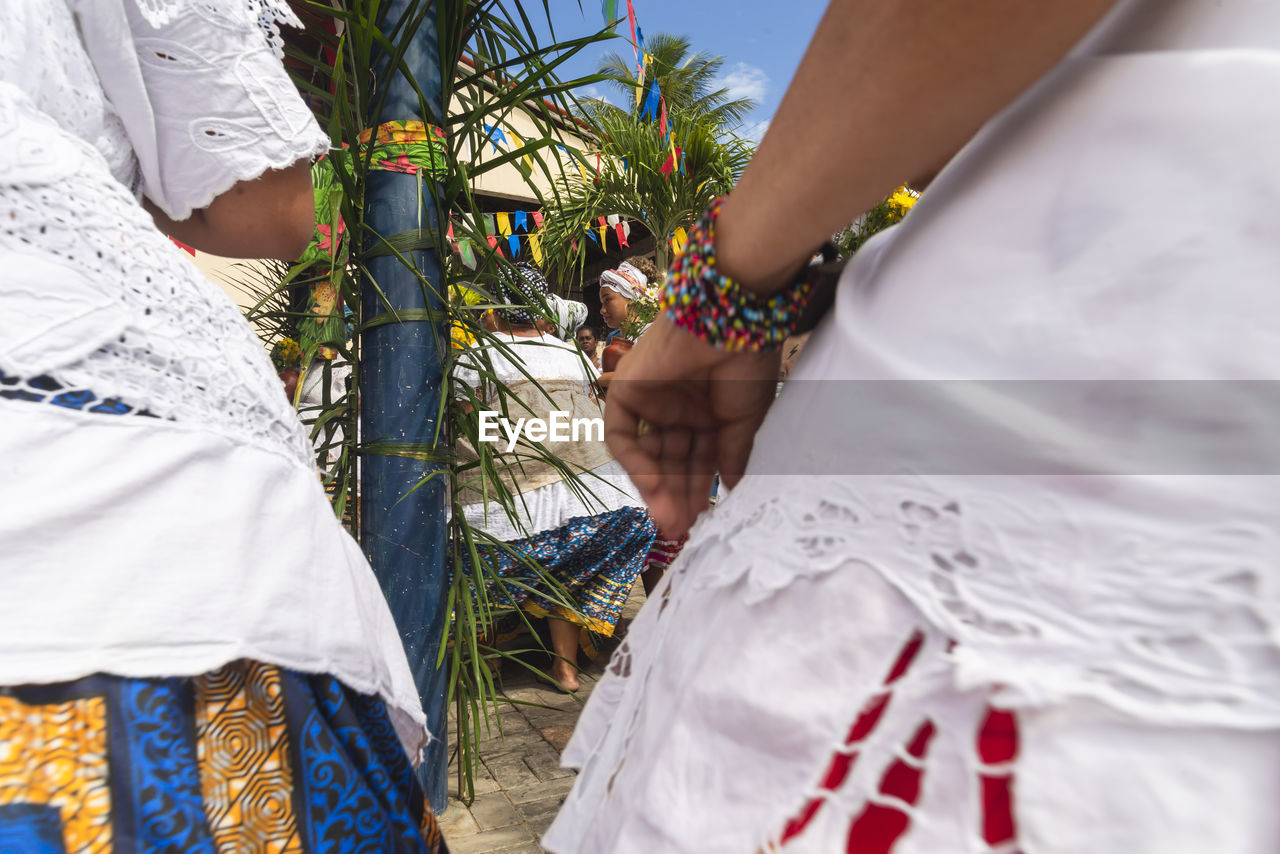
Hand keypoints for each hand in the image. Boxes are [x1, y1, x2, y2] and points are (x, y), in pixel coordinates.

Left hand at [604, 316, 778, 535]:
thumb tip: (732, 492)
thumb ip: (732, 457)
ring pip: (648, 453)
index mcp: (706, 410)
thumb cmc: (746, 363)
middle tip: (682, 529)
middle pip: (671, 461)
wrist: (730, 320)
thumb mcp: (743, 422)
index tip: (704, 521)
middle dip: (677, 495)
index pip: (697, 460)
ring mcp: (651, 398)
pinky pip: (622, 434)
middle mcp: (677, 406)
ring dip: (657, 487)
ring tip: (670, 520)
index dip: (698, 490)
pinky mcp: (628, 389)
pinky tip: (654, 487)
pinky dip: (635, 462)